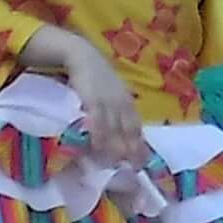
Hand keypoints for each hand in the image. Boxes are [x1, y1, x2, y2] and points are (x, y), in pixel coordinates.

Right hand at [52, 41, 145, 169]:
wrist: (81, 55)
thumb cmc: (96, 75)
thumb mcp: (111, 90)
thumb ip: (117, 109)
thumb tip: (120, 133)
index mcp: (127, 101)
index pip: (136, 127)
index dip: (139, 145)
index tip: (141, 163)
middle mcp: (121, 102)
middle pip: (128, 130)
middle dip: (131, 150)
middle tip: (131, 168)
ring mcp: (108, 100)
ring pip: (114, 128)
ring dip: (116, 146)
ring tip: (116, 163)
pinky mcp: (92, 98)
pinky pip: (97, 119)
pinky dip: (98, 134)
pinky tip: (97, 146)